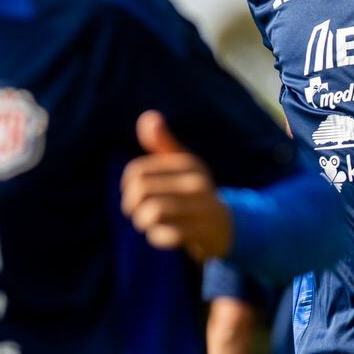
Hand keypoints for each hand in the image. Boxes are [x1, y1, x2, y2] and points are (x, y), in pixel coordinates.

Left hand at [120, 111, 231, 259]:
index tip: (134, 192)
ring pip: (152, 212)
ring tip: (147, 223)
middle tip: (137, 211)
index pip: (137, 171)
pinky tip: (161, 235)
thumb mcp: (181, 164)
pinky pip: (166, 235)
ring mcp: (202, 208)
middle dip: (131, 204)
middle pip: (141, 191)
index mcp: (188, 163)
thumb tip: (148, 117)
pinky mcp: (203, 232)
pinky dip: (156, 237)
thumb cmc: (193, 191)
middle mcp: (197, 182)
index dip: (128, 184)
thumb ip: (161, 141)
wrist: (226, 225)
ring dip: (142, 222)